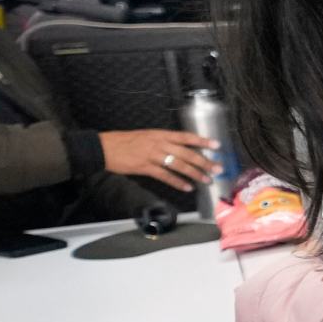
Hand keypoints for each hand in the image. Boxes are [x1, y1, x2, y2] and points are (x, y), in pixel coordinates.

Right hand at [104, 129, 219, 190]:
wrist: (105, 147)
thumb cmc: (125, 141)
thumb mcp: (147, 135)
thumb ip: (163, 141)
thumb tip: (180, 148)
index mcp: (160, 134)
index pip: (186, 136)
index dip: (202, 140)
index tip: (217, 145)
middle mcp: (159, 143)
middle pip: (187, 153)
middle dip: (204, 161)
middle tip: (218, 168)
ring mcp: (152, 156)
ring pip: (179, 165)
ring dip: (195, 173)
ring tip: (206, 180)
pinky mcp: (145, 168)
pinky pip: (165, 176)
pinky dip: (178, 182)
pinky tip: (188, 187)